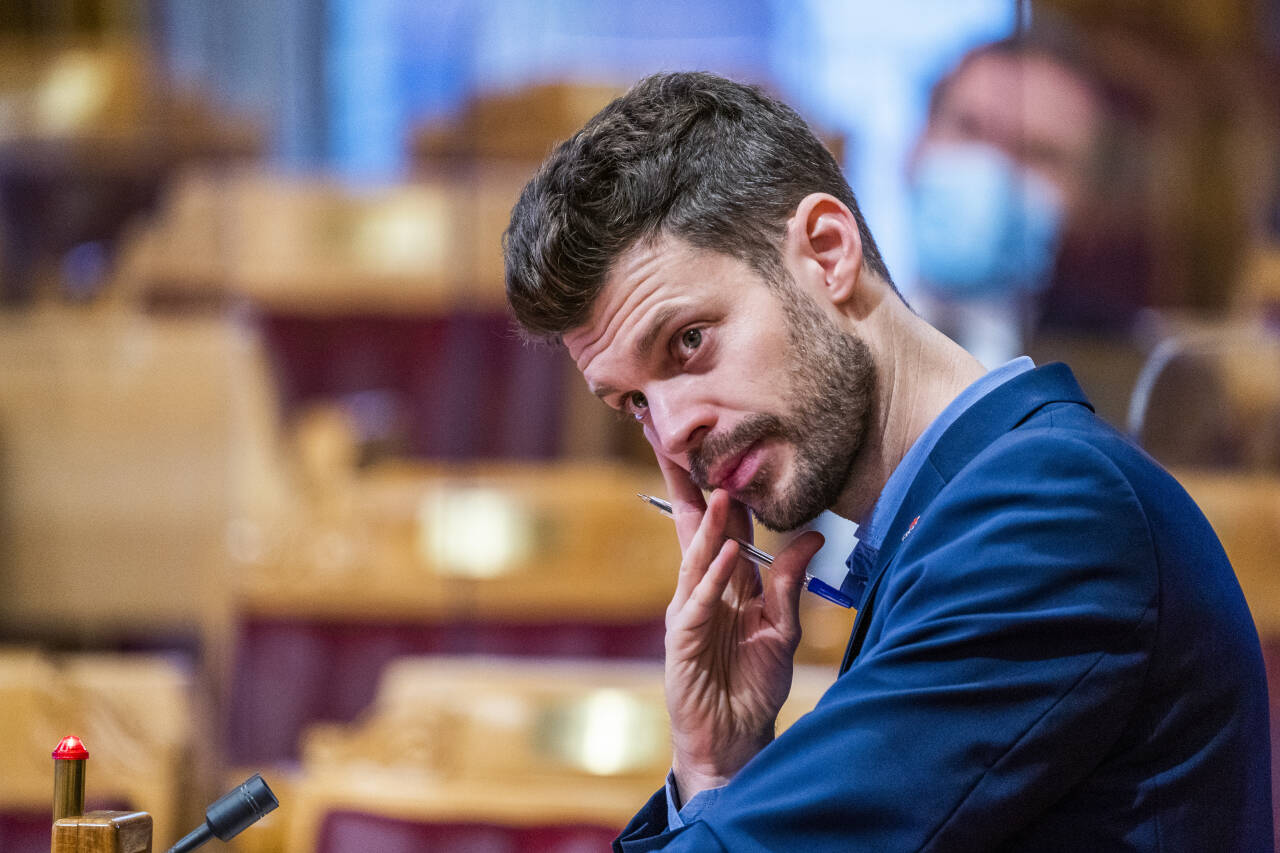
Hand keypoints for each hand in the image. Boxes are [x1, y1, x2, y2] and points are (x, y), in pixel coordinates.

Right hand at [654, 451, 823, 803]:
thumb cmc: (754, 685)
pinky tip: (726, 550)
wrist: (735, 736)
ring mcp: (691, 612)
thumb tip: (814, 538)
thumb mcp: (782, 628)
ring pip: (697, 558)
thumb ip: (790, 583)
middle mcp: (705, 591)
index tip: (715, 455)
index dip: (717, 493)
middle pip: (695, 531)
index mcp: (728, 586)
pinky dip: (713, 573)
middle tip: (680, 446)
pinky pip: (700, 599)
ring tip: (720, 491)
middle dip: (688, 490)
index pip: (722, 529)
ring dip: (709, 524)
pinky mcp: (683, 637)